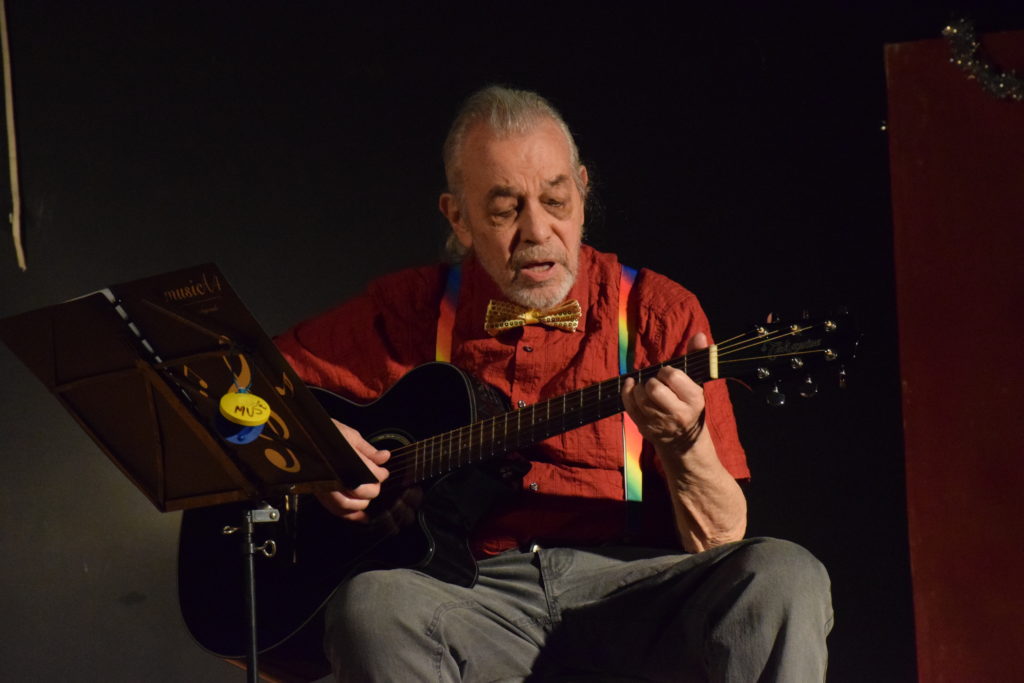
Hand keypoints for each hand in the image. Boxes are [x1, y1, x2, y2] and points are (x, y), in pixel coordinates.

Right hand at [316, 419, 389, 521]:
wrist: (300, 437)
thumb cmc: (323, 433)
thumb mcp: (348, 435)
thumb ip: (367, 449)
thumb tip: (384, 457)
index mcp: (340, 457)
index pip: (368, 472)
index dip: (380, 474)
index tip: (383, 472)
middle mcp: (330, 475)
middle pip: (360, 491)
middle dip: (373, 489)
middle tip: (377, 482)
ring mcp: (322, 486)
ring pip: (347, 505)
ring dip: (363, 503)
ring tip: (368, 495)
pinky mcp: (319, 493)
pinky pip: (335, 510)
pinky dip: (351, 515)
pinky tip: (362, 516)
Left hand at [621, 332, 708, 454]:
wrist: (683, 441)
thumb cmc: (689, 404)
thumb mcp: (697, 383)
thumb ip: (696, 357)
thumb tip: (698, 334)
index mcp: (694, 400)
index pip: (673, 377)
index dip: (667, 372)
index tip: (668, 375)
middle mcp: (677, 414)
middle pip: (654, 388)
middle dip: (652, 380)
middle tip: (657, 382)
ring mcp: (659, 422)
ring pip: (640, 397)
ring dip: (639, 387)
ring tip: (647, 388)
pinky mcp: (644, 427)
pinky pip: (629, 405)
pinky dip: (627, 392)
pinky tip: (632, 386)